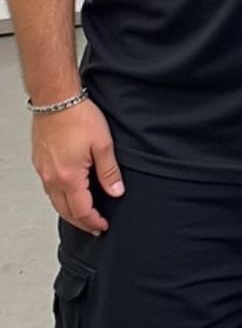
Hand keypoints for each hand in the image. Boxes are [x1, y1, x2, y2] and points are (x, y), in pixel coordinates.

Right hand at [31, 99, 124, 234]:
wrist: (56, 100)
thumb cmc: (79, 117)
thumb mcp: (102, 144)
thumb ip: (109, 172)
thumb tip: (116, 192)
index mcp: (68, 177)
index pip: (81, 210)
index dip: (94, 221)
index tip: (103, 225)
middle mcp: (52, 178)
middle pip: (65, 211)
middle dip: (81, 222)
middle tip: (95, 227)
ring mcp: (43, 171)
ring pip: (55, 202)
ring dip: (70, 212)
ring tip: (84, 216)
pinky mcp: (40, 163)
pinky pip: (49, 189)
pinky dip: (60, 198)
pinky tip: (69, 195)